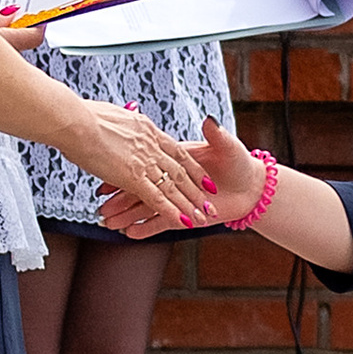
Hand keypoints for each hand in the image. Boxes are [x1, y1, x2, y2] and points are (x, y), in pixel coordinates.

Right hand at [66, 101, 217, 229]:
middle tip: (211, 200)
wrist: (73, 118)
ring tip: (204, 218)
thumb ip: (125, 120)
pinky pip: (157, 198)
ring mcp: (143, 161)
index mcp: (147, 129)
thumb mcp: (112, 113)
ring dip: (190, 204)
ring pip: (174, 187)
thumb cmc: (83, 115)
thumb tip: (127, 117)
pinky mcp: (132, 176)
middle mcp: (150, 145)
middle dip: (197, 188)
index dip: (190, 164)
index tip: (203, 175)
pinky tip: (184, 222)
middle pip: (180, 170)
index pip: (176, 150)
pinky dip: (171, 212)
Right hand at [96, 119, 262, 239]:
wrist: (252, 184)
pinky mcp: (184, 213)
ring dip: (127, 216)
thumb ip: (215, 134)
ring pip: (147, 207)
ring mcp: (176, 196)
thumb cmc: (238, 161)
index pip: (145, 162)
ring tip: (107, 223)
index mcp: (173, 156)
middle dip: (120, 198)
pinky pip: (162, 220)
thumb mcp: (226, 144)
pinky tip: (129, 233)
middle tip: (100, 205)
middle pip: (140, 187)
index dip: (125, 168)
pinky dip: (147, 227)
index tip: (107, 174)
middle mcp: (170, 177)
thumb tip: (209, 120)